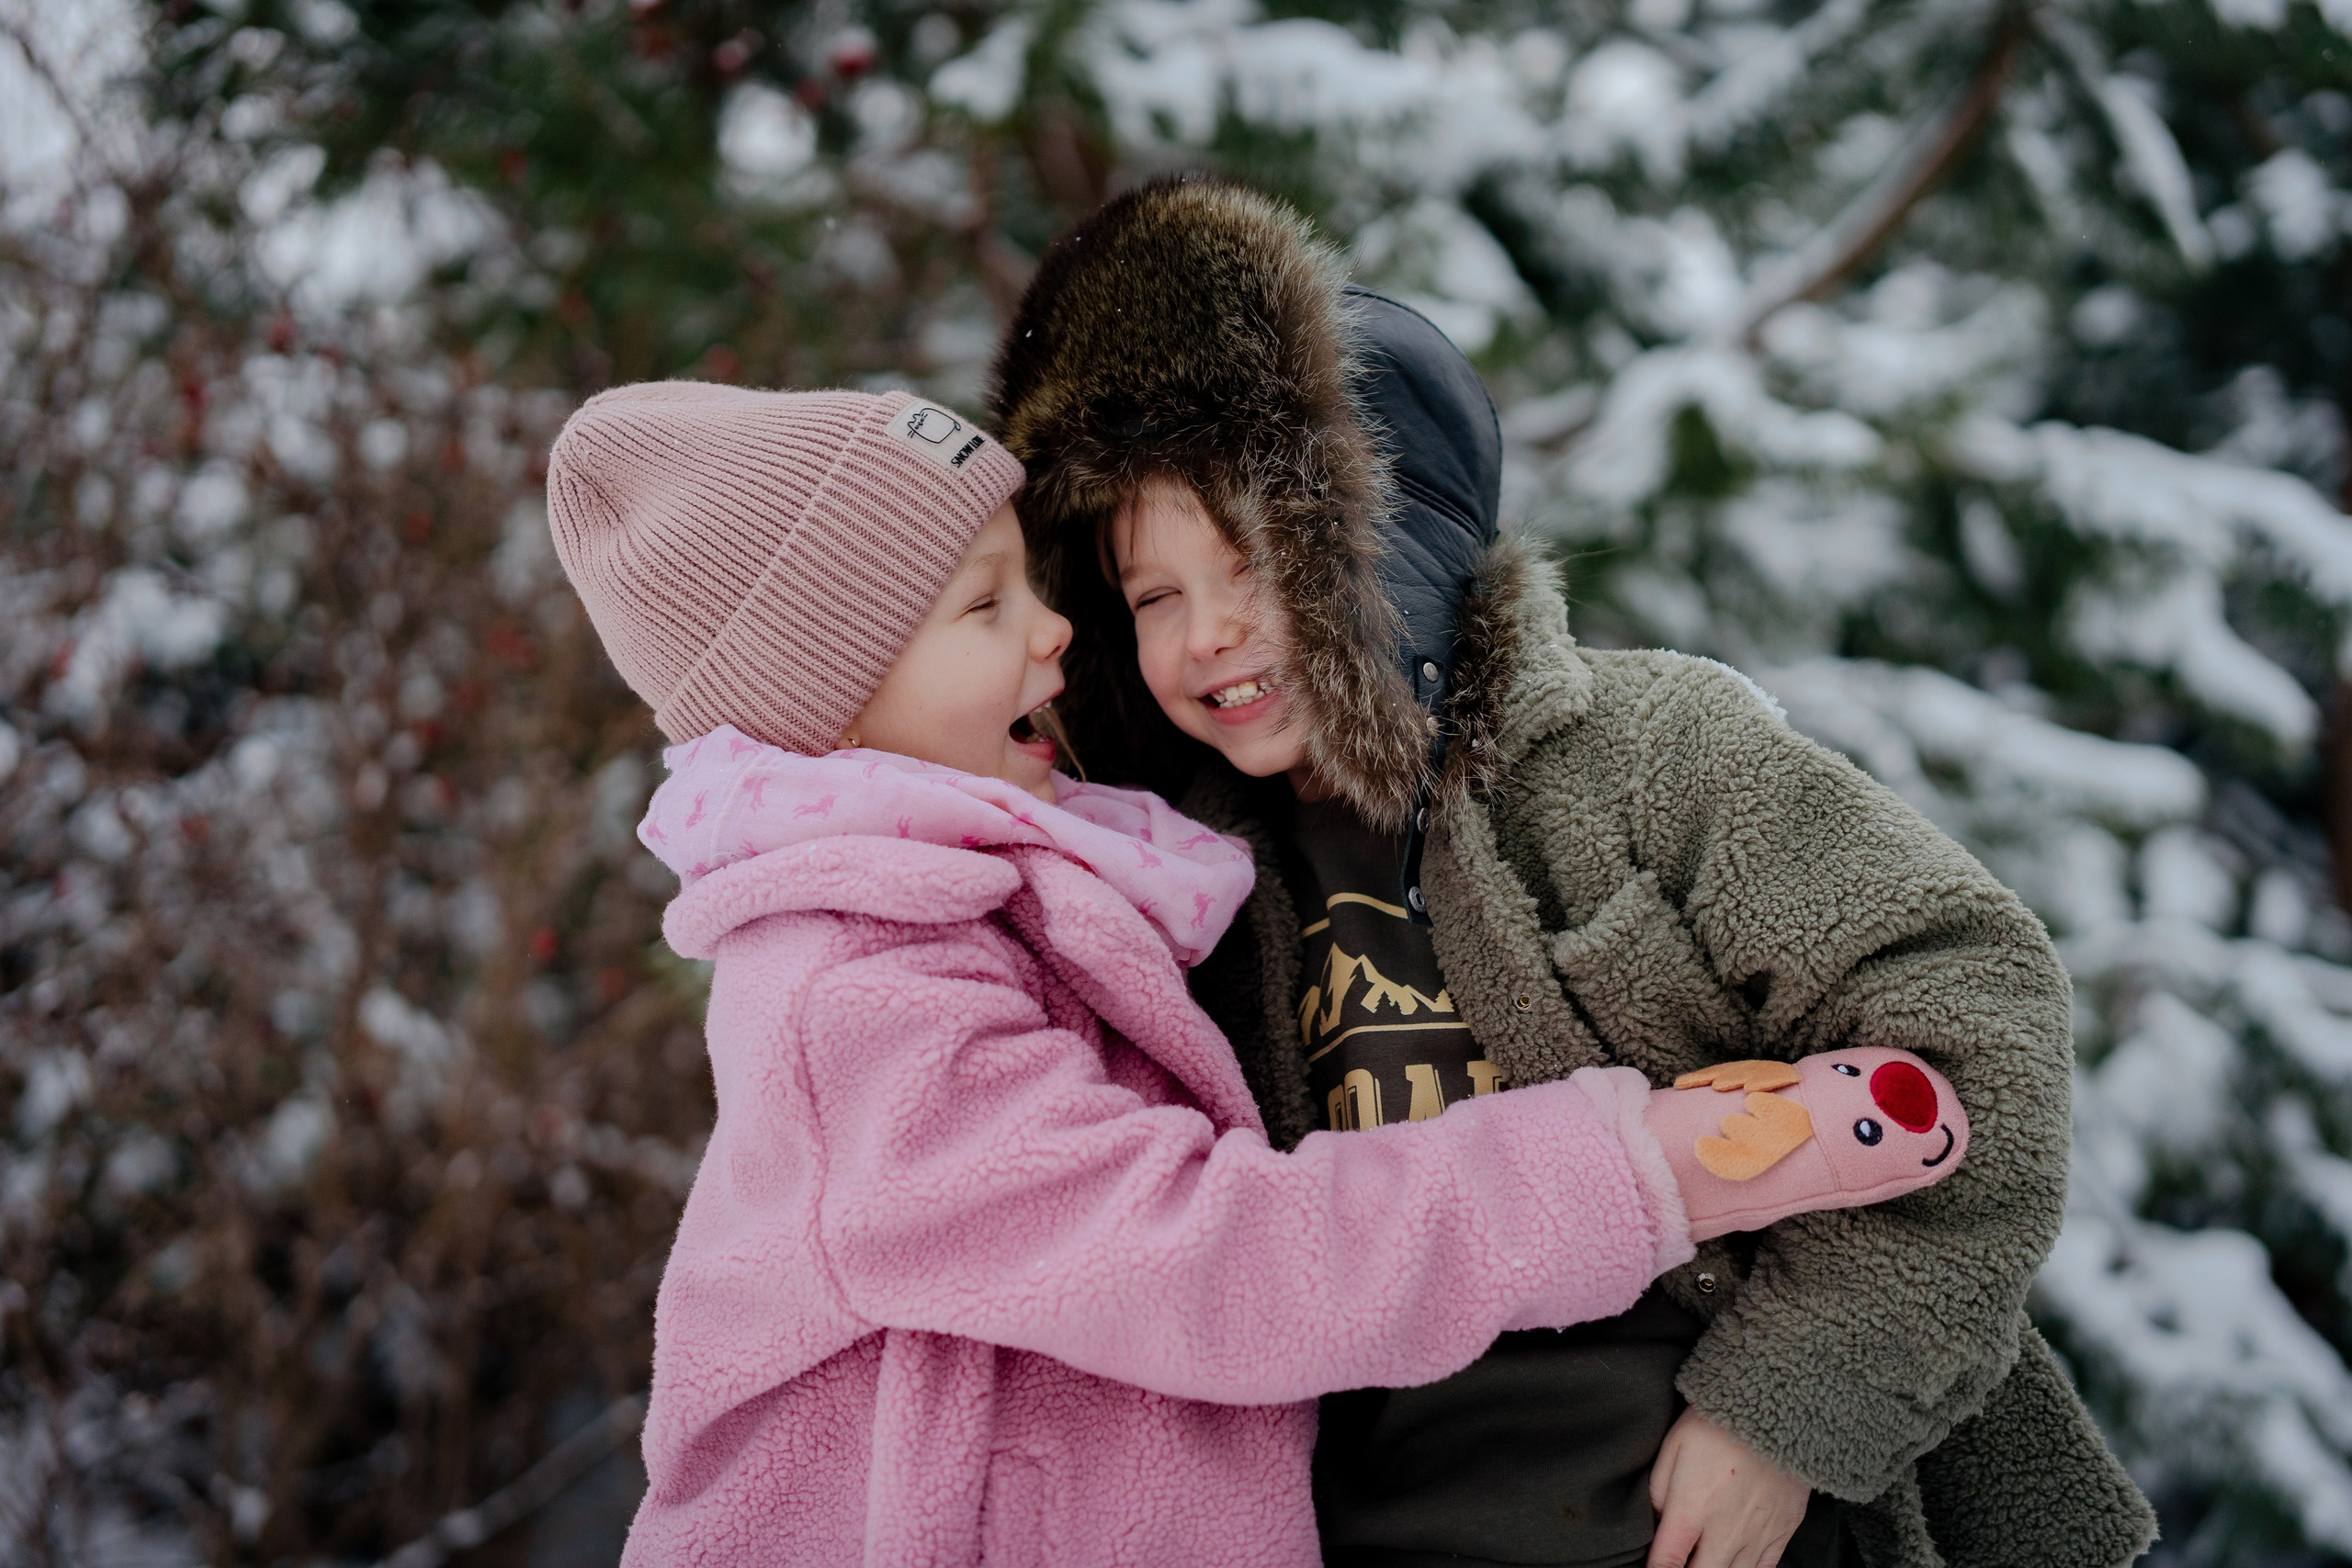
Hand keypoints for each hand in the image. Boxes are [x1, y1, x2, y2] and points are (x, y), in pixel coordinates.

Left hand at [1646, 1407, 1810, 1567]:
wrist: (1775, 1406)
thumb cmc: (1717, 1423)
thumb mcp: (1673, 1448)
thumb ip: (1659, 1493)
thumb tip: (1656, 1526)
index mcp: (1692, 1509)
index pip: (1666, 1563)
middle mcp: (1726, 1531)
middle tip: (1680, 1561)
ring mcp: (1758, 1534)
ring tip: (1706, 1559)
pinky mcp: (1784, 1530)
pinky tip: (1734, 1563)